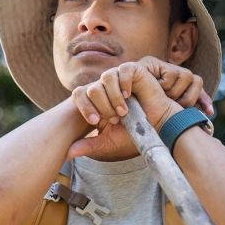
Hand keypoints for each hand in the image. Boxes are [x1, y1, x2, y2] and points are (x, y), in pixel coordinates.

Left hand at [67, 57, 212, 157]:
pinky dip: (124, 84)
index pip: (79, 95)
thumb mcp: (108, 142)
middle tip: (115, 119)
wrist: (158, 129)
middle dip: (102, 107)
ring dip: (113, 98)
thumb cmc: (134, 135)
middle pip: (91, 88)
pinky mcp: (135, 71)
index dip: (84, 108)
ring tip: (124, 111)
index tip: (95, 123)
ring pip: (105, 78)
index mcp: (97, 100)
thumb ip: (88, 145)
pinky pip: (122, 70)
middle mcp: (106, 87)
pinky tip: (131, 96)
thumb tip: (67, 153)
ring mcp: (119, 78)